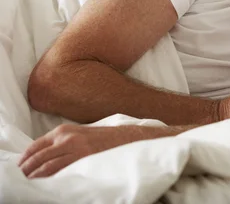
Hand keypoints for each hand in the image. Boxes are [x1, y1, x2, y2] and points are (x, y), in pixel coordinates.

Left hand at [18, 124, 145, 177]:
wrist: (124, 138)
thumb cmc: (101, 139)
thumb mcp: (79, 134)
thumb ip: (62, 141)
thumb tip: (43, 156)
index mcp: (63, 131)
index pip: (36, 145)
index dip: (25, 158)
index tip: (20, 167)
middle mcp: (66, 137)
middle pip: (38, 156)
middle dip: (26, 169)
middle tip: (21, 178)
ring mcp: (74, 148)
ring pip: (46, 164)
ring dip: (34, 175)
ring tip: (29, 183)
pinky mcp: (83, 158)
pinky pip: (60, 170)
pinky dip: (49, 177)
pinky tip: (45, 183)